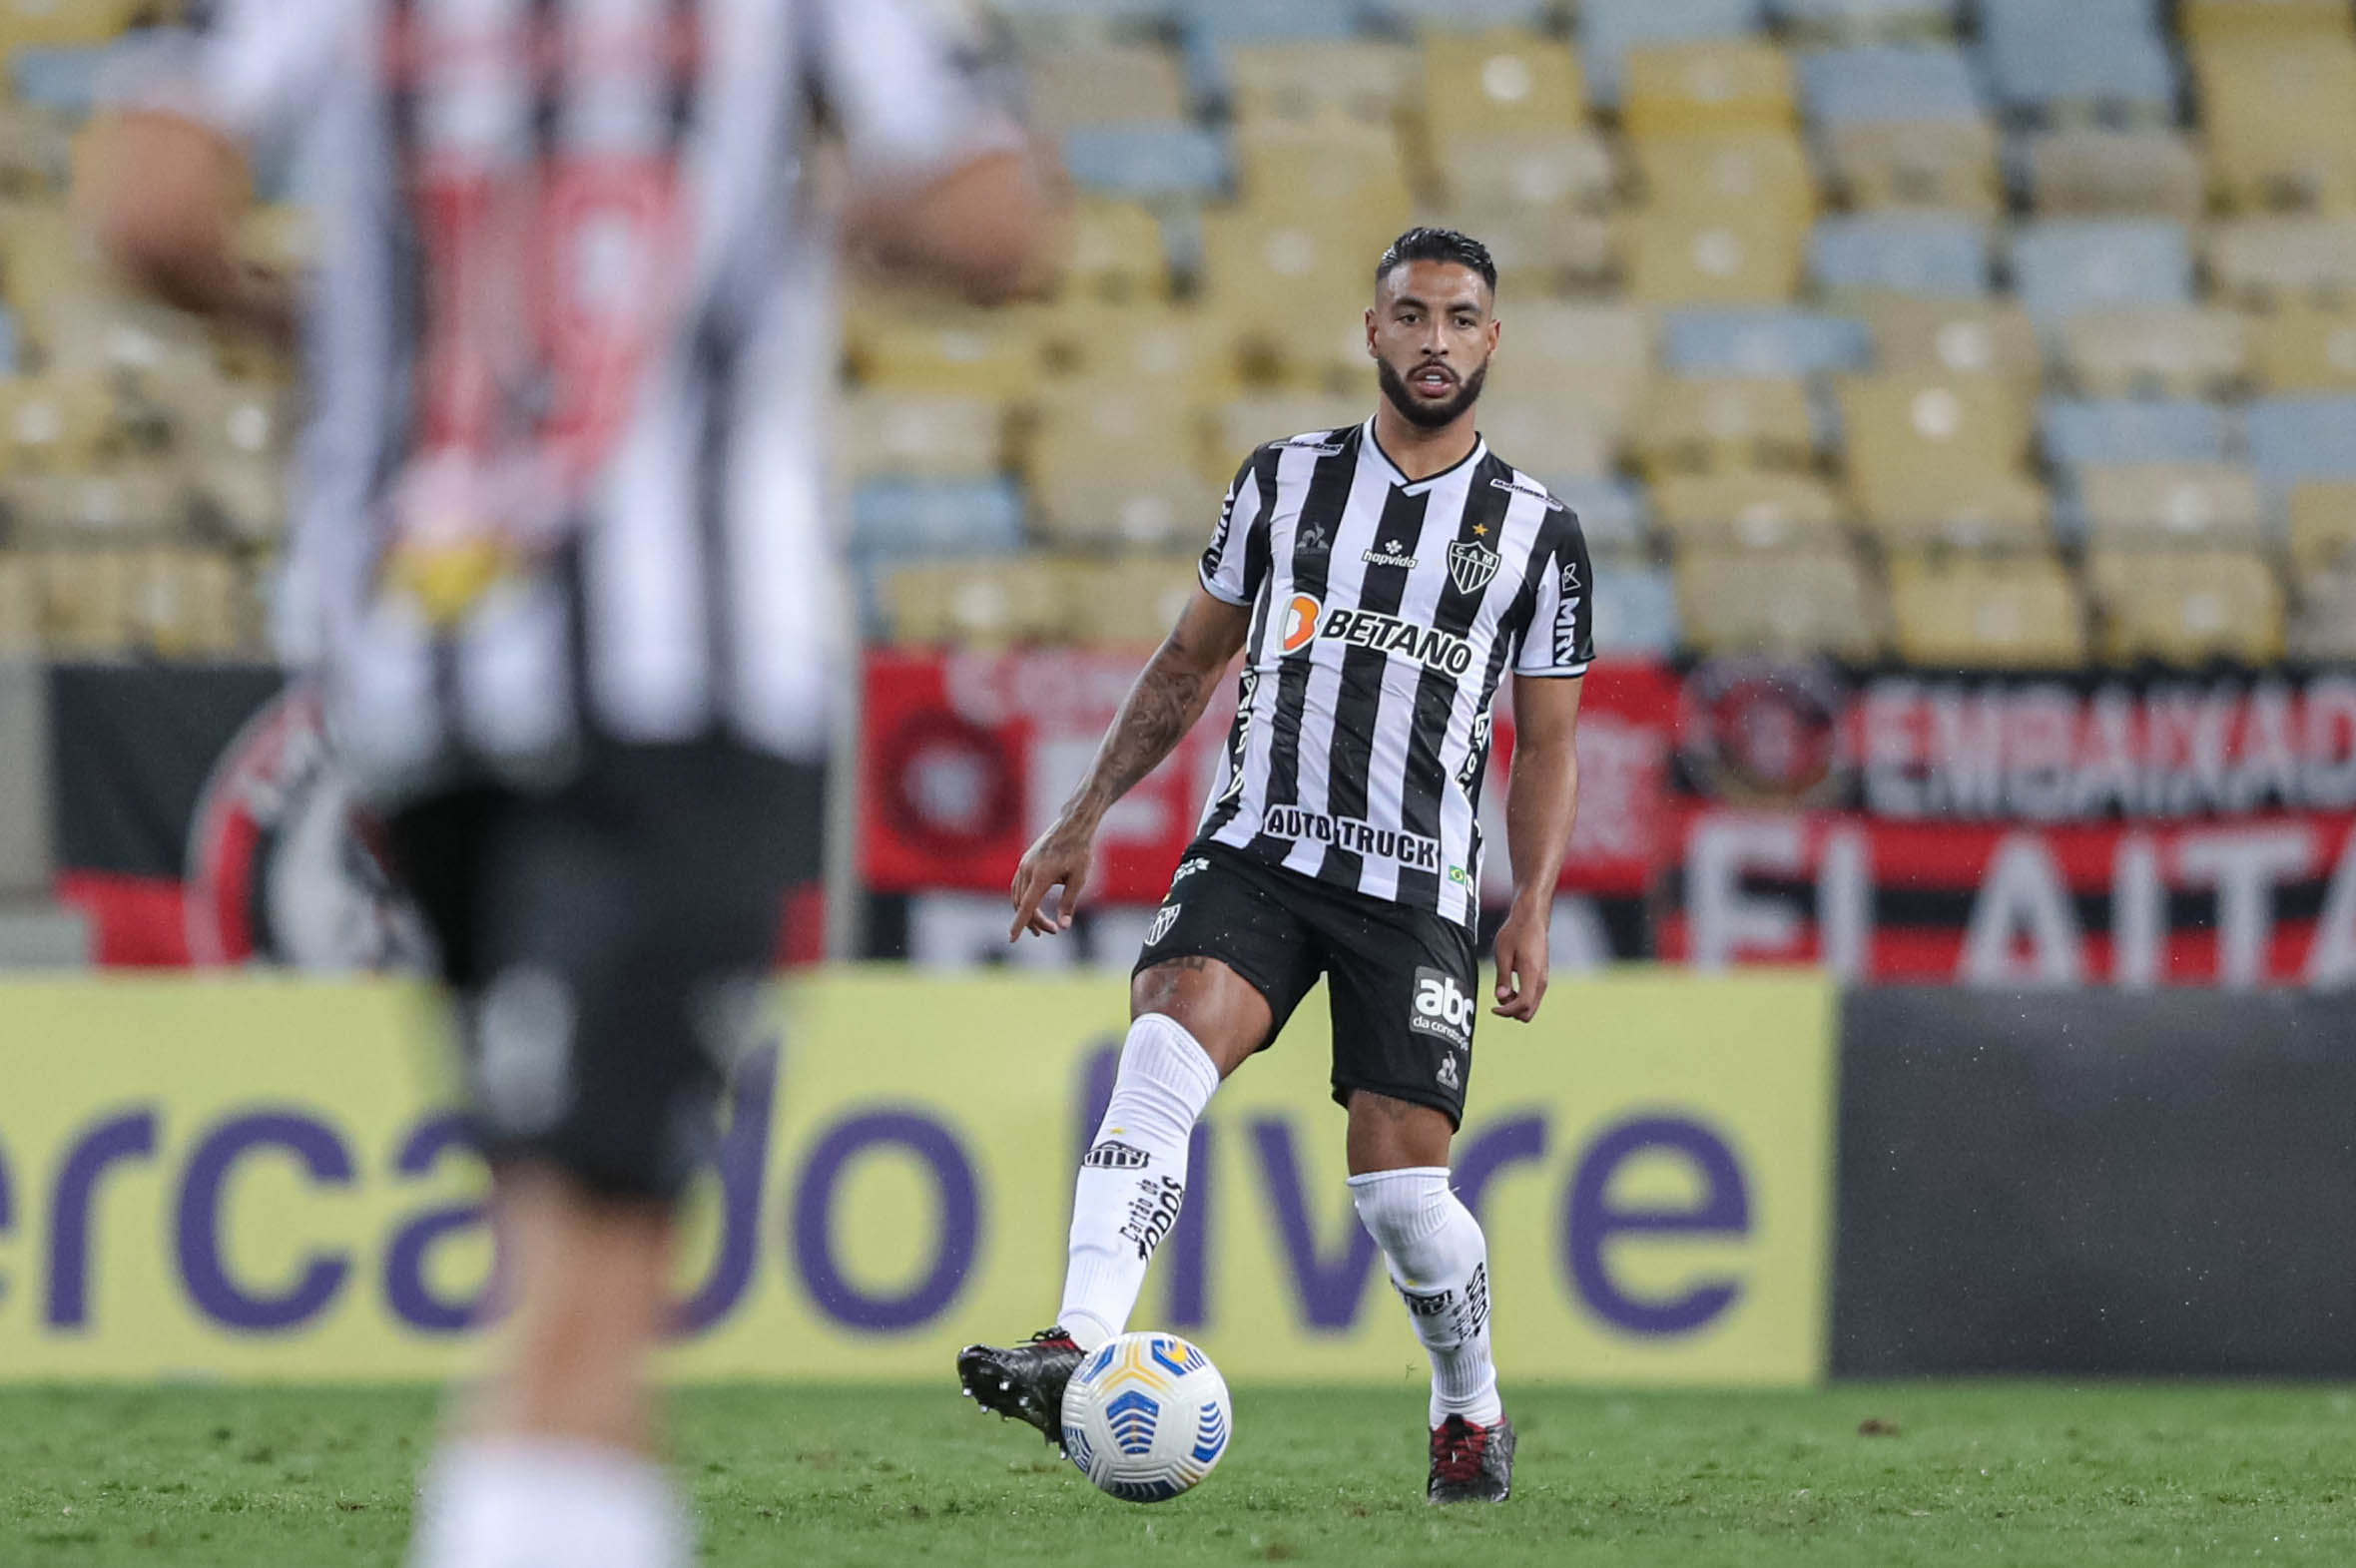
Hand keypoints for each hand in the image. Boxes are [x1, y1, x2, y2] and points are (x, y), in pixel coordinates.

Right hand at [1008, 814, 1096, 940]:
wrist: (1074, 825)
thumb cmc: (1080, 851)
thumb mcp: (1078, 879)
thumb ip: (1069, 903)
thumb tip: (1064, 927)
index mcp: (1041, 875)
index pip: (1026, 906)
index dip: (1019, 925)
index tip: (1011, 940)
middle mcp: (1027, 869)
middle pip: (1022, 904)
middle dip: (1034, 922)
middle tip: (1052, 931)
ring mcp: (1024, 864)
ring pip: (1018, 895)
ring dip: (1027, 912)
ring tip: (1043, 926)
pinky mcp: (1025, 861)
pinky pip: (1018, 885)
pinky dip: (1023, 900)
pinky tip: (1034, 907)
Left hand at [1491, 898, 1550, 1021]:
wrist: (1532, 919)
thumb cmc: (1516, 933)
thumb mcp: (1503, 954)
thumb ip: (1502, 978)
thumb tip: (1500, 998)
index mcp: (1532, 974)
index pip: (1522, 1005)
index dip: (1506, 1012)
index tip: (1493, 1008)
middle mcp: (1541, 980)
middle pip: (1529, 1012)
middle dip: (1511, 1011)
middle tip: (1498, 995)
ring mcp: (1543, 980)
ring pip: (1531, 1006)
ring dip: (1515, 1005)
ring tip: (1504, 988)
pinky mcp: (1542, 977)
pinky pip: (1533, 997)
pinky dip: (1521, 998)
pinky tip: (1511, 985)